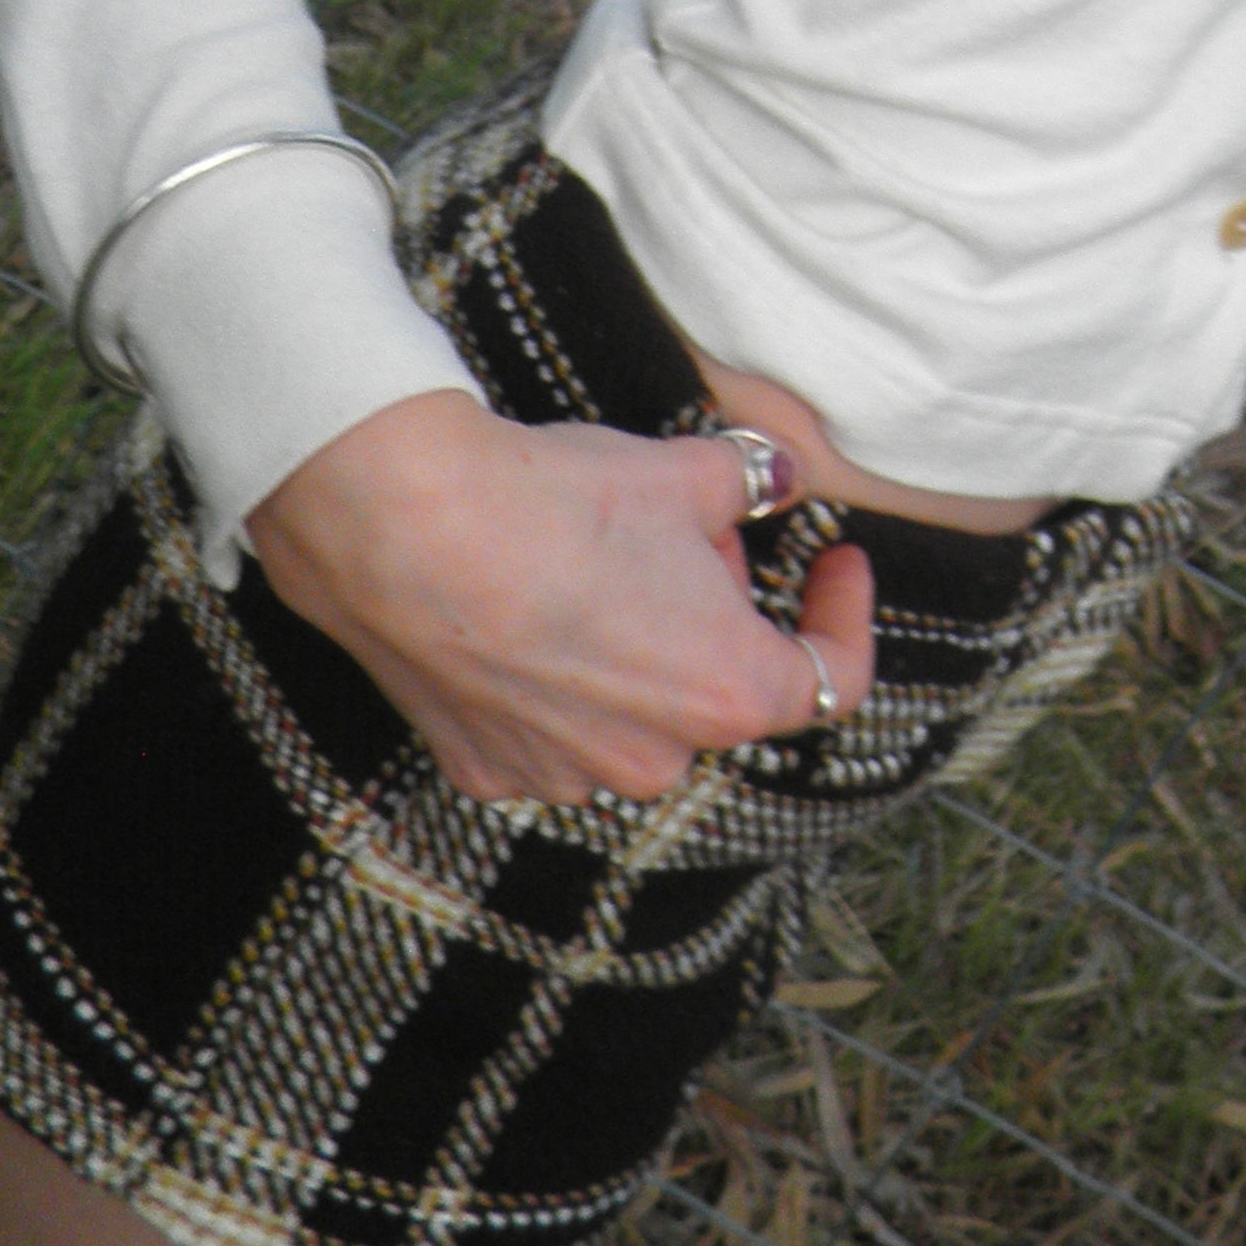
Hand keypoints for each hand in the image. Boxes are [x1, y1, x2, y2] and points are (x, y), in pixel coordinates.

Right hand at [248, 390, 873, 804]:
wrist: (402, 526)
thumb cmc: (557, 501)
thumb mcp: (684, 471)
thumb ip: (753, 480)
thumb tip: (782, 474)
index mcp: (725, 692)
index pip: (829, 680)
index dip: (843, 617)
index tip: (834, 564)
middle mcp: (653, 758)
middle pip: (718, 685)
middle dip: (718, 611)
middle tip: (683, 530)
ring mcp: (564, 773)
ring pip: (633, 713)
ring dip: (638, 652)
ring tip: (598, 563)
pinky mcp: (485, 767)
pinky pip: (549, 728)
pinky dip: (556, 680)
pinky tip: (527, 609)